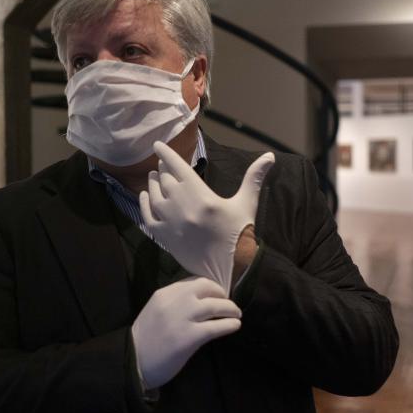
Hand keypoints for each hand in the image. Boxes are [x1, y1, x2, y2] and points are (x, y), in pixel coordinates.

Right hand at [131, 276, 241, 389]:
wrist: (133, 362)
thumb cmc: (144, 341)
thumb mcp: (155, 312)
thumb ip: (173, 304)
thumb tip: (199, 302)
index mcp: (163, 294)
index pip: (193, 282)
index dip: (209, 287)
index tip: (216, 294)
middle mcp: (174, 301)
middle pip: (207, 287)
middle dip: (221, 294)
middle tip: (228, 303)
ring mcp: (182, 318)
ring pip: (215, 305)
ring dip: (230, 309)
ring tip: (236, 315)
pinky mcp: (189, 337)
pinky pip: (216, 326)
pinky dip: (229, 324)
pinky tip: (234, 326)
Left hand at [139, 141, 274, 293]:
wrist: (231, 268)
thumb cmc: (240, 233)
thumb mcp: (247, 202)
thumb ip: (254, 177)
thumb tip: (269, 155)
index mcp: (201, 195)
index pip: (178, 167)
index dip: (166, 154)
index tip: (157, 144)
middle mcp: (183, 206)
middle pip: (165, 180)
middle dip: (162, 169)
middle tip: (162, 164)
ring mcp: (171, 223)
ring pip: (154, 197)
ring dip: (152, 184)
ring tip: (153, 177)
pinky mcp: (165, 238)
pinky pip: (147, 217)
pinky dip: (143, 205)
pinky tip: (144, 197)